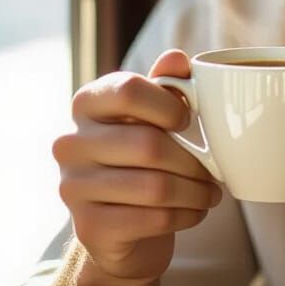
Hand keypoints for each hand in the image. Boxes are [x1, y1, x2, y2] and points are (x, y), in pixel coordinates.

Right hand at [53, 49, 222, 280]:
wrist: (121, 224)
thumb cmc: (142, 156)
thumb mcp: (154, 115)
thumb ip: (166, 85)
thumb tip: (177, 58)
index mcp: (86, 103)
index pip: (128, 91)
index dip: (168, 105)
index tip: (188, 120)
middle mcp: (70, 143)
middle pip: (148, 145)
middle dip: (193, 161)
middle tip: (214, 171)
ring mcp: (73, 187)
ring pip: (155, 187)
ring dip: (195, 192)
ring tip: (210, 193)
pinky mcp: (89, 227)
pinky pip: (154, 219)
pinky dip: (186, 215)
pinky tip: (195, 211)